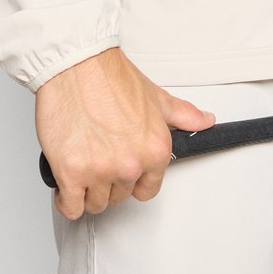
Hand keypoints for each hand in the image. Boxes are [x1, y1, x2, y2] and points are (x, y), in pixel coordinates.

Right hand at [35, 47, 214, 218]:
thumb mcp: (157, 97)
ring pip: (95, 203)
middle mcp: (131, 164)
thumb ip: (184, 115)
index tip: (124, 168)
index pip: (148, 191)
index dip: (134, 180)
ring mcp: (100, 171)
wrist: (78, 65)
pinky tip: (68, 179)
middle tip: (101, 153)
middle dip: (109, 180)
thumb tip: (205, 121)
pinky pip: (70, 208)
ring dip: (87, 189)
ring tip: (85, 159)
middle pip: (119, 197)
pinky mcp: (71, 174)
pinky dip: (67, 198)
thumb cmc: (112, 79)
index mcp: (155, 149)